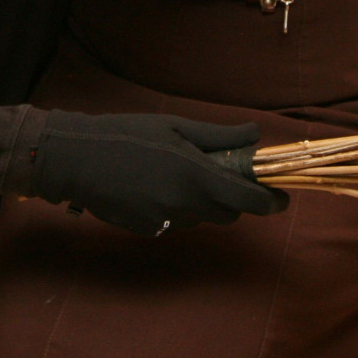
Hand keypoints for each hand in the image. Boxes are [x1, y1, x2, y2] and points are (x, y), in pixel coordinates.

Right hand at [26, 111, 288, 236]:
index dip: (271, 201)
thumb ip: (219, 137)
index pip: (249, 200)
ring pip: (200, 218)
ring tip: (174, 173)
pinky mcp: (147, 231)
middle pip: (228, 213)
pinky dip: (174, 209)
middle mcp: (185, 204)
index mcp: (196, 175)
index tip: (281, 198)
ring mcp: (166, 222)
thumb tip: (256, 137)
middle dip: (232, 198)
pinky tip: (152, 187)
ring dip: (200, 202)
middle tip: (221, 174)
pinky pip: (174, 223)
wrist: (76, 158)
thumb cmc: (126, 134)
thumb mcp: (175, 126)